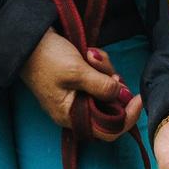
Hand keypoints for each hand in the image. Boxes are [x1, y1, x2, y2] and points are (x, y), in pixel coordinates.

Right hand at [21, 31, 139, 138]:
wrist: (28, 38)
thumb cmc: (47, 58)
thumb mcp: (78, 72)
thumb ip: (103, 87)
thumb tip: (124, 97)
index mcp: (71, 116)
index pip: (107, 130)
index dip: (127, 117)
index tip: (139, 98)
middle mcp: (75, 110)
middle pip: (110, 106)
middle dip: (111, 83)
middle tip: (100, 64)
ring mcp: (77, 95)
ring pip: (106, 89)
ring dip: (104, 70)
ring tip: (90, 55)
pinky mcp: (79, 81)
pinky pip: (99, 77)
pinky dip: (98, 65)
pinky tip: (88, 53)